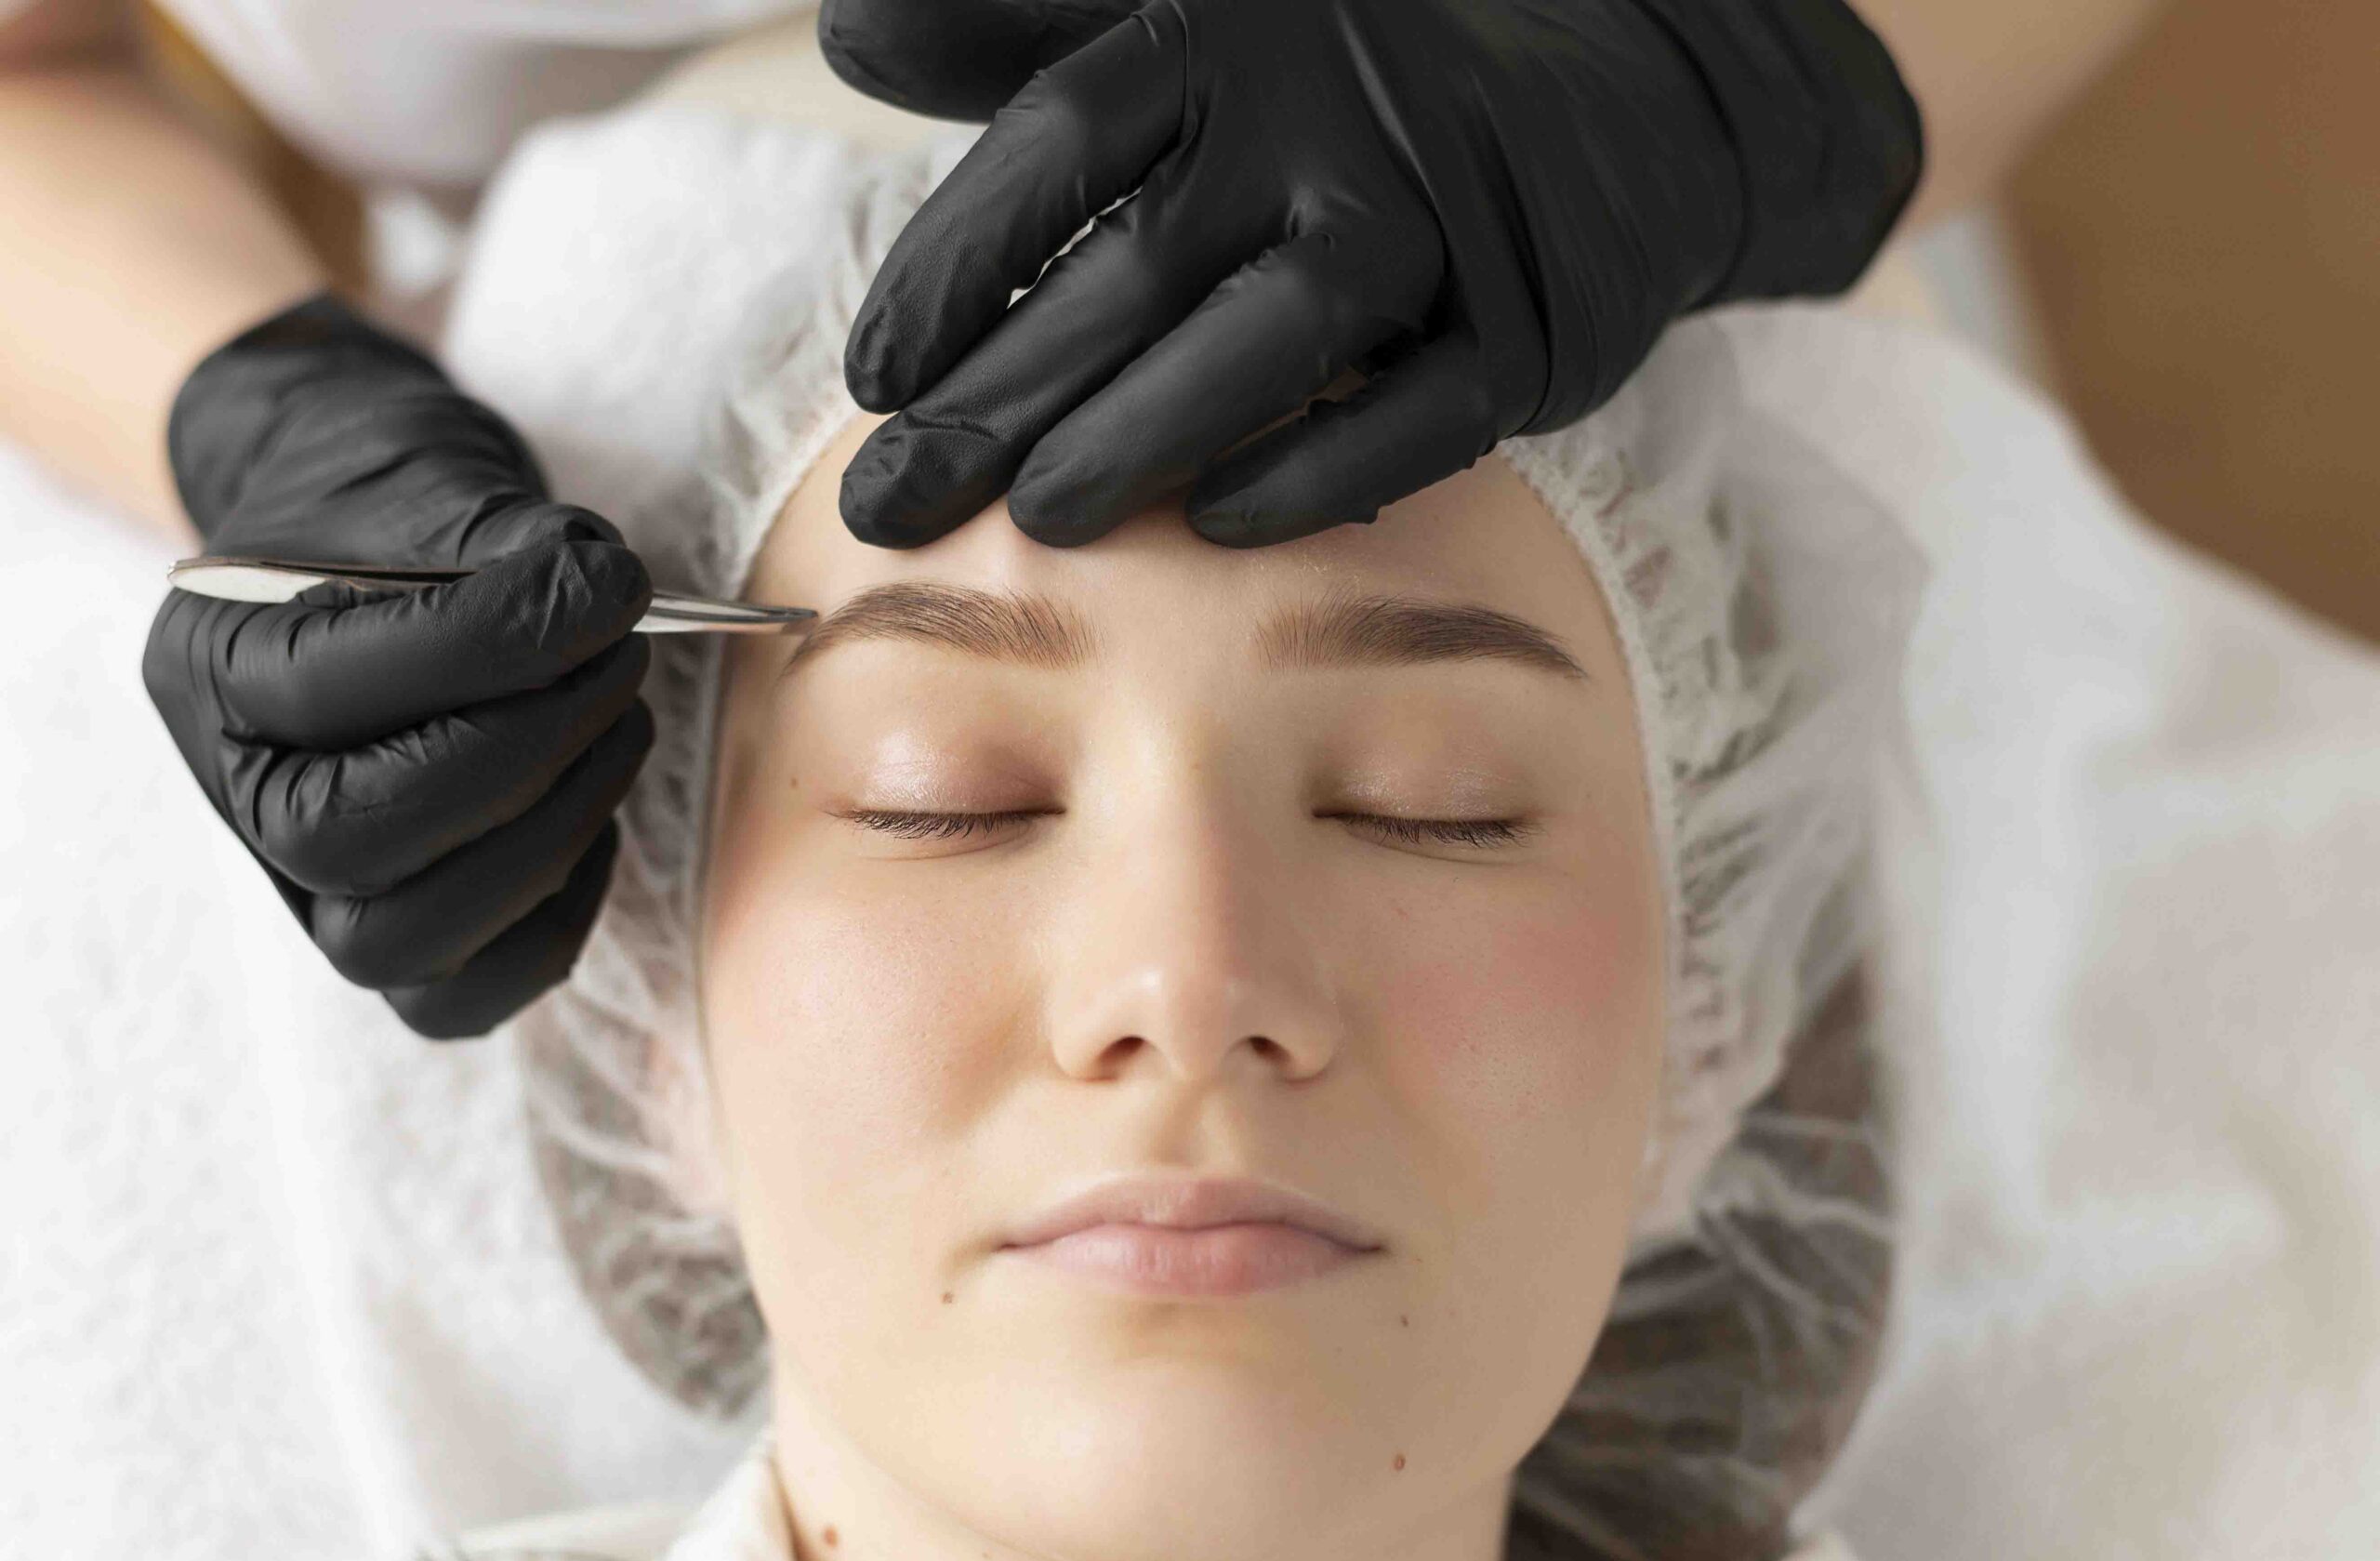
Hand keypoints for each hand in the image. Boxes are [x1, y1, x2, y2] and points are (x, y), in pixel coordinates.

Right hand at [146, 293, 653, 1038]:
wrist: (367, 542)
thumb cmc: (392, 514)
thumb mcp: (428, 485)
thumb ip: (502, 544)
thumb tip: (602, 593)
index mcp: (211, 666)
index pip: (334, 687)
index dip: (494, 645)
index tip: (610, 592)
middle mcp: (240, 792)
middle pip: (354, 837)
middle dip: (523, 753)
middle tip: (620, 666)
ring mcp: (306, 885)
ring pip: (400, 941)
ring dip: (545, 839)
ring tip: (619, 729)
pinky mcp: (389, 937)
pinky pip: (464, 995)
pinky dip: (551, 919)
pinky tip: (597, 820)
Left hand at [824, 0, 1921, 550]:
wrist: (1613, 98)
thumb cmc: (1348, 81)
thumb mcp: (1194, 23)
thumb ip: (1022, 30)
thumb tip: (851, 33)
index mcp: (1228, 31)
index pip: (1060, 140)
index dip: (955, 264)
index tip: (876, 372)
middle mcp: (1326, 119)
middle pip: (1134, 268)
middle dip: (998, 398)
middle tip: (892, 501)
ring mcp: (1433, 223)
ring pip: (1266, 340)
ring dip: (1138, 438)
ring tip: (1034, 523)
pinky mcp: (1526, 330)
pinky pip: (1415, 415)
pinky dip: (1313, 473)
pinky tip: (1213, 525)